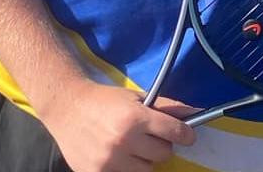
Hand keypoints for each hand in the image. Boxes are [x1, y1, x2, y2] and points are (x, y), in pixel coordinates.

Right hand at [36, 81, 196, 171]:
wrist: (67, 108)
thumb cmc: (104, 100)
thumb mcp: (136, 97)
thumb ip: (167, 106)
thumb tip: (196, 112)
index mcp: (135, 118)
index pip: (175, 133)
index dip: (185, 135)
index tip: (187, 136)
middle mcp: (123, 141)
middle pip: (163, 154)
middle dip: (160, 145)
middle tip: (148, 136)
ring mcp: (109, 161)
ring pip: (147, 170)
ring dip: (144, 159)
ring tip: (132, 146)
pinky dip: (126, 168)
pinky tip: (118, 155)